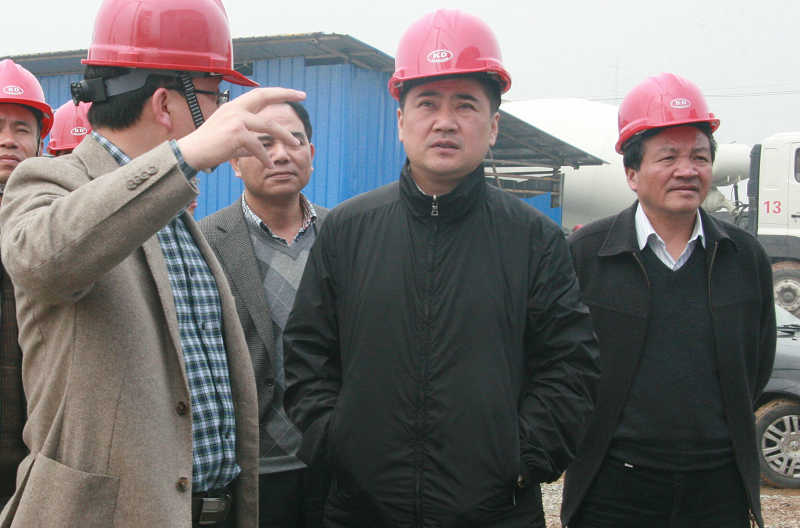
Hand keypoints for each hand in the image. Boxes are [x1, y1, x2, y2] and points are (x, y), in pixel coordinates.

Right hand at [177, 87, 305, 170]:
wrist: (191, 154)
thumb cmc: (210, 148)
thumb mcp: (230, 139)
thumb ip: (247, 140)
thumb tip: (260, 147)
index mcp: (233, 107)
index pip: (259, 94)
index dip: (277, 92)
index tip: (294, 92)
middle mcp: (235, 108)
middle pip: (265, 97)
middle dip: (286, 94)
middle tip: (303, 95)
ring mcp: (235, 120)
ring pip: (268, 126)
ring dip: (284, 136)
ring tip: (296, 144)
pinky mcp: (236, 134)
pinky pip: (258, 146)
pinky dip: (265, 157)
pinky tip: (269, 165)